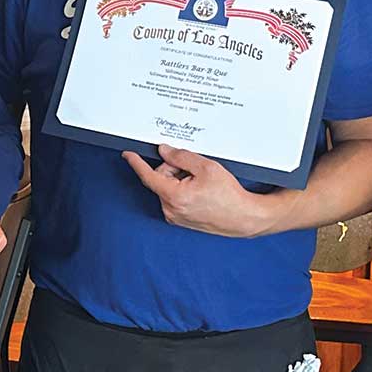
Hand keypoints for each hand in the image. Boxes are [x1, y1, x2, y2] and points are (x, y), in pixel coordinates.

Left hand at [122, 145, 278, 237]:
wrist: (243, 217)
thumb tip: (165, 151)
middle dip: (173, 169)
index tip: (128, 155)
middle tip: (194, 171)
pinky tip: (200, 193)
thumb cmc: (229, 197)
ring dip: (180, 181)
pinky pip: (174, 198)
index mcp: (174, 196)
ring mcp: (174, 217)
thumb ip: (181, 157)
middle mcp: (170, 209)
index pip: (148, 176)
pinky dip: (182, 191)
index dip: (137, 162)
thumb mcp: (206, 168)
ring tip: (201, 185)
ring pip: (167, 188)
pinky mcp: (180, 220)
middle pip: (160, 178)